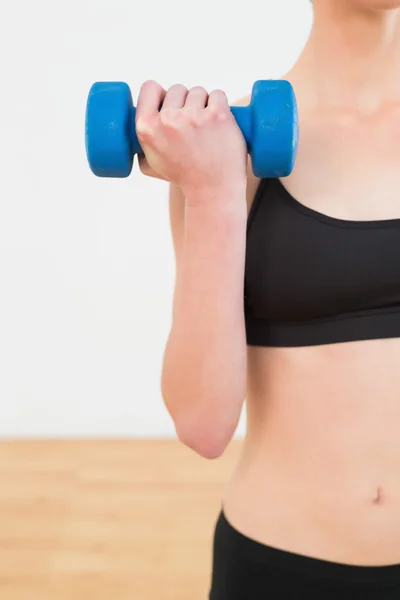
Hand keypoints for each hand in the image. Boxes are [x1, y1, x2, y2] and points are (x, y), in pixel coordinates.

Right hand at [135, 81, 247, 200]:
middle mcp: (169, 120)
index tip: (168, 103)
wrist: (212, 190)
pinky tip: (218, 121)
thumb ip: (141, 143)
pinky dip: (220, 105)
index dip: (160, 94)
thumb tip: (137, 125)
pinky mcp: (218, 115)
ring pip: (198, 92)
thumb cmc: (182, 176)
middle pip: (177, 90)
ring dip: (203, 104)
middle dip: (184, 102)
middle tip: (191, 124)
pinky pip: (218, 94)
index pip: (150, 88)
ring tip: (205, 127)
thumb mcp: (150, 163)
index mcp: (147, 128)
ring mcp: (194, 116)